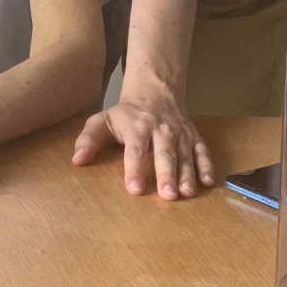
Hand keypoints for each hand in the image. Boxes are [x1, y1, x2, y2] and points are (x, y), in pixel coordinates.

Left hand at [71, 86, 213, 199]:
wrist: (155, 91)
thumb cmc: (126, 113)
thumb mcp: (102, 120)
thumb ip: (88, 140)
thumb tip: (77, 160)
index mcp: (137, 128)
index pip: (135, 150)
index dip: (135, 169)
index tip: (135, 189)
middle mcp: (160, 130)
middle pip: (164, 154)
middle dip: (166, 174)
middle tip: (168, 195)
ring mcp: (179, 133)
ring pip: (185, 155)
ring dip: (187, 174)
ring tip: (187, 193)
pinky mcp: (193, 136)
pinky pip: (202, 150)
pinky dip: (207, 165)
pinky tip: (209, 182)